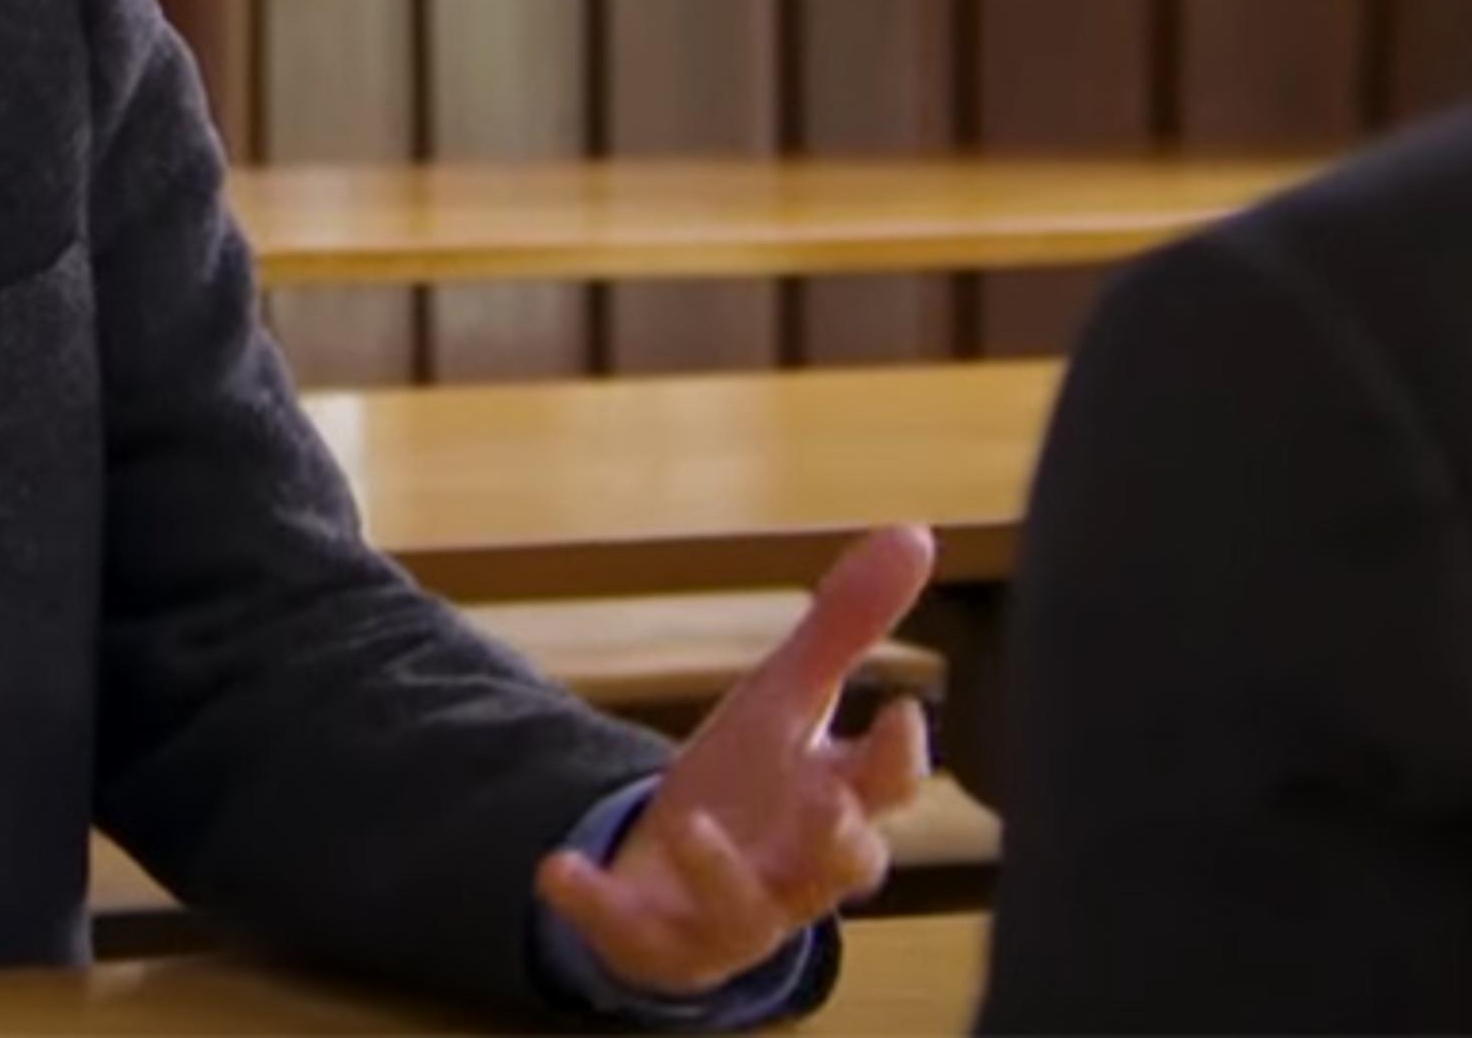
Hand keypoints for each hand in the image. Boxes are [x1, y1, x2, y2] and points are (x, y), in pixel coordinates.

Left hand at [537, 525, 938, 998]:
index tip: (903, 708)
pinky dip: (597, 903)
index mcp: (835, 804)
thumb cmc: (755, 784)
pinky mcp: (661, 940)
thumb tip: (915, 531)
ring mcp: (732, 913)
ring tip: (696, 824)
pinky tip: (556, 869)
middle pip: (841, 865)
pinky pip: (634, 933)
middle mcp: (798, 870)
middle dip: (838, 837)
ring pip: (748, 909)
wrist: (681, 878)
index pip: (889, 787)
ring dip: (724, 870)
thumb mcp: (787, 698)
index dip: (901, 756)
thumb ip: (846, 625)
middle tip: (828, 798)